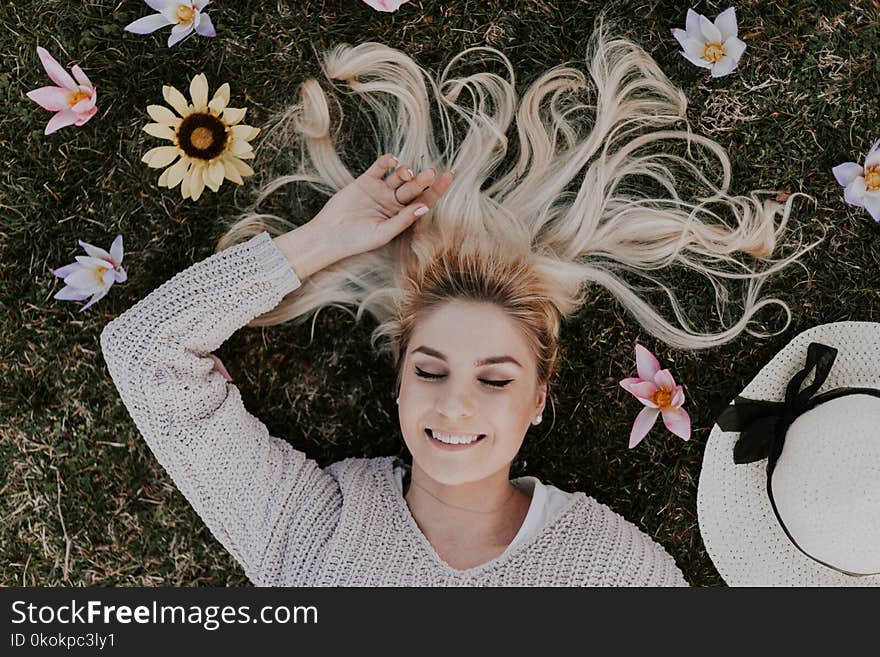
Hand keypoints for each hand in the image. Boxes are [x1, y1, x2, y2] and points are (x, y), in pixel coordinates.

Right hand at [307, 153, 454, 261]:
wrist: (330, 235)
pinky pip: (380, 167)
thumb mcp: (384, 233)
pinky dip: (387, 162)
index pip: (424, 200)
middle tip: (430, 173)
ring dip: (406, 171)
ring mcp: (380, 190)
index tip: (449, 177)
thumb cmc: (358, 240)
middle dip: (422, 180)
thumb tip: (425, 206)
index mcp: (402, 215)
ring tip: (407, 174)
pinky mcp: (365, 181)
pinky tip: (392, 161)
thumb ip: (404, 219)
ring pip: (399, 176)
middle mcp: (394, 201)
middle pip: (413, 187)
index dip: (437, 189)